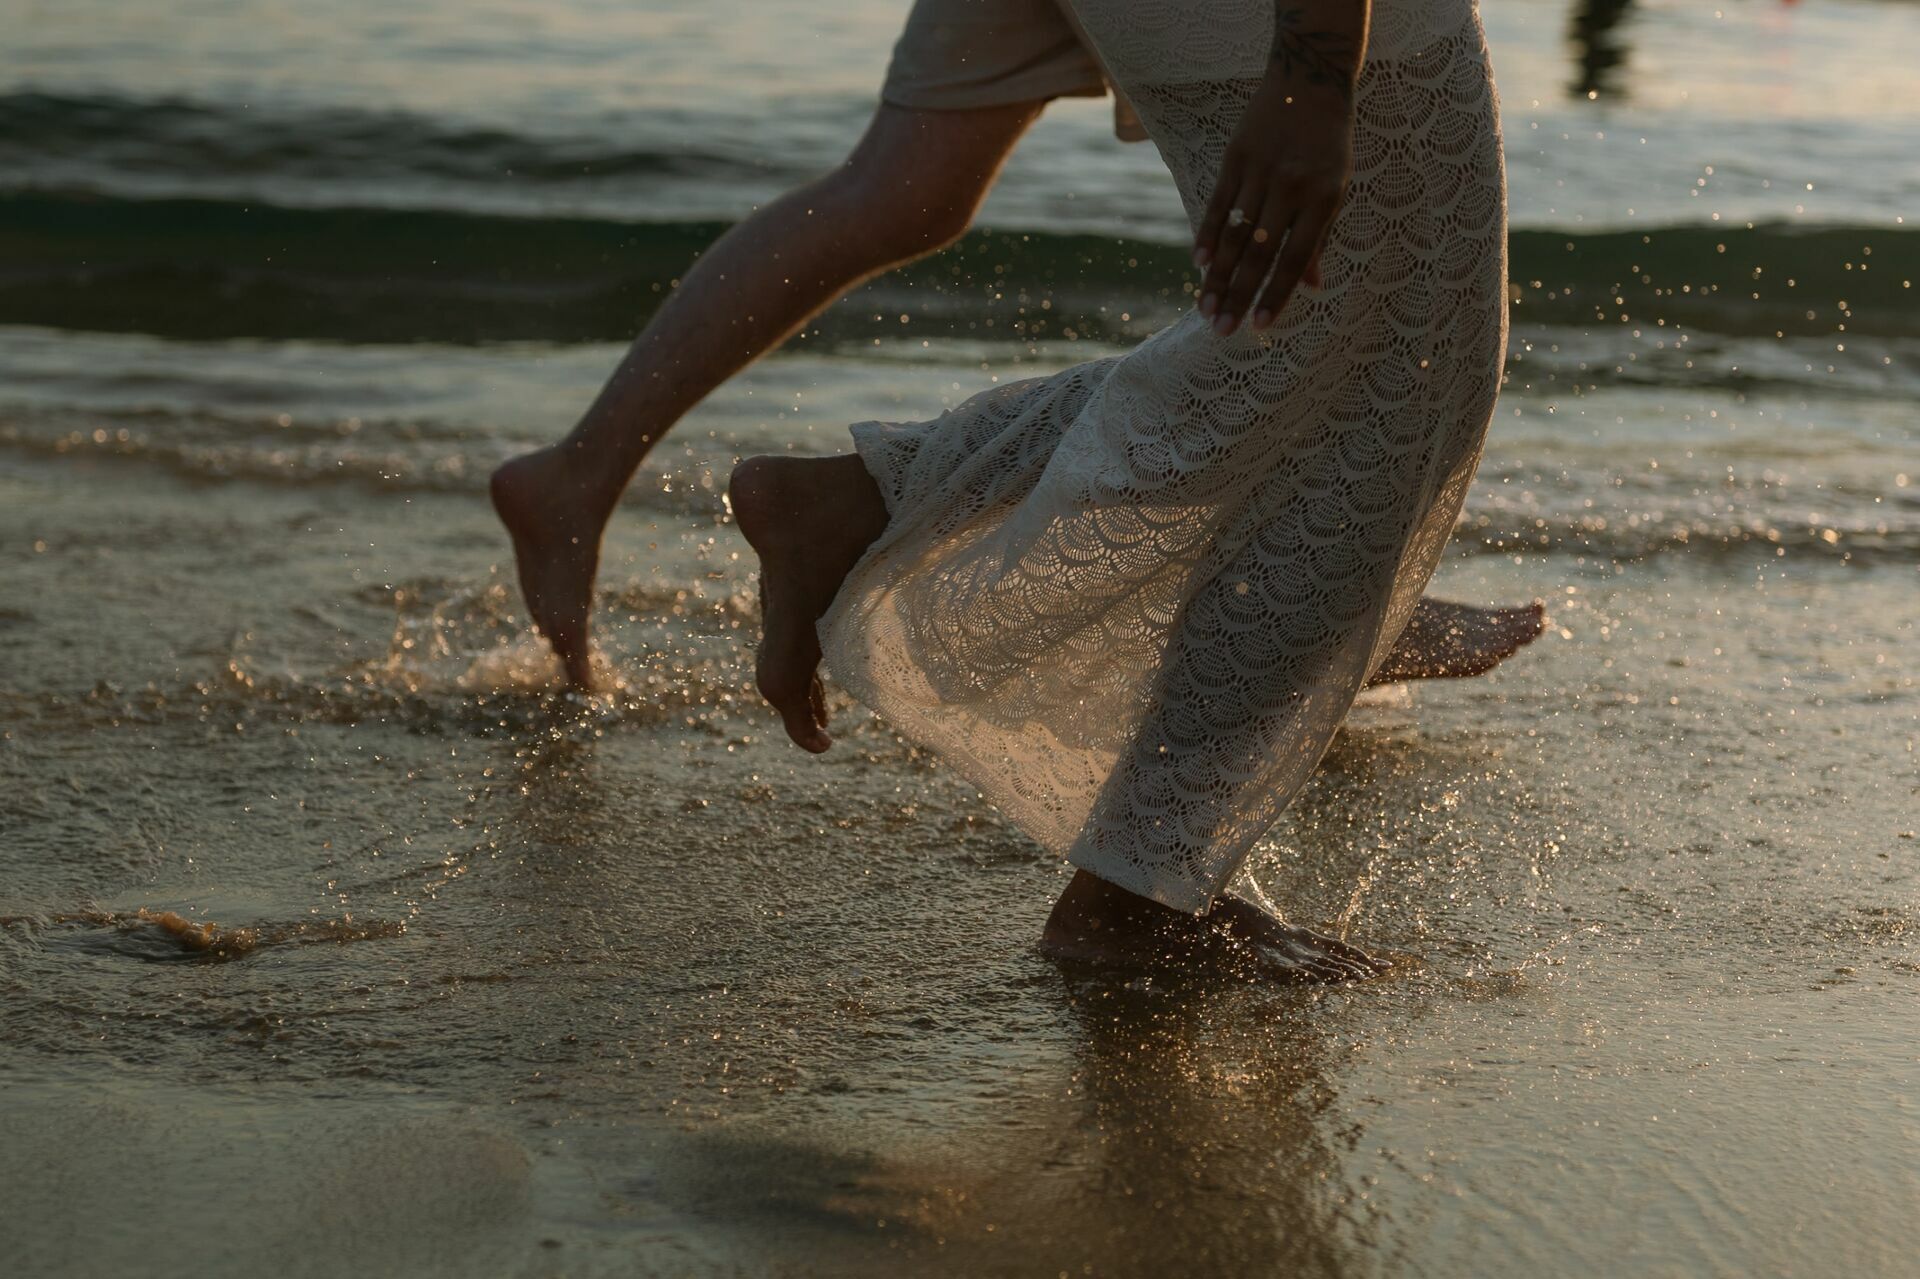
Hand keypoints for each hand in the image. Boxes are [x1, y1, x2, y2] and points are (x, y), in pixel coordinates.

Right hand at [1193, 16, 1362, 334]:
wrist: (1310, 82)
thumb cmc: (1329, 144)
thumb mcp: (1338, 188)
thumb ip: (1320, 237)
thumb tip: (1311, 287)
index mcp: (1322, 199)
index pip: (1294, 258)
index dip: (1276, 294)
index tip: (1259, 326)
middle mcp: (1290, 187)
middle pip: (1258, 252)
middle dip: (1238, 295)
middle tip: (1220, 329)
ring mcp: (1260, 172)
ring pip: (1234, 234)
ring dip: (1218, 276)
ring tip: (1205, 307)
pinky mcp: (1236, 158)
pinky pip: (1218, 204)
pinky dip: (1207, 235)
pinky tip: (1199, 264)